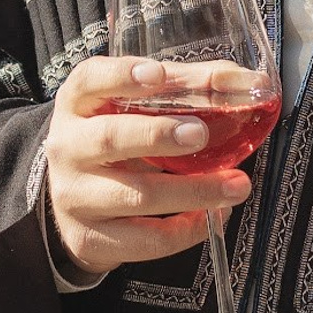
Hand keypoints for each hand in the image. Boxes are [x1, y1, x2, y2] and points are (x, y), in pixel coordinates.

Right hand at [44, 56, 257, 279]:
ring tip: (236, 184)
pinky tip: (212, 215)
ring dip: (193, 191)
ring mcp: (76, 196)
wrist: (74, 202)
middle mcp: (68, 148)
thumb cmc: (116, 141)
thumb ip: (185, 89)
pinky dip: (186, 230)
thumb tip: (244, 82)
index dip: (123, 76)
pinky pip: (146, 239)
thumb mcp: (133, 108)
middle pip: (109, 139)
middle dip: (158, 135)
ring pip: (135, 196)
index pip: (91, 80)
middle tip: (200, 133)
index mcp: (78, 104)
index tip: (158, 74)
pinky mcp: (92, 238)